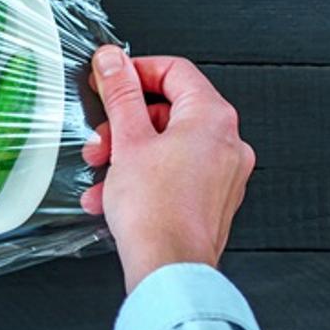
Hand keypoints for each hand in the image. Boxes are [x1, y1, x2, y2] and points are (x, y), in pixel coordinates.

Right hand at [80, 45, 254, 292]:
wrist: (169, 267)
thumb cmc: (156, 213)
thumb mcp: (126, 140)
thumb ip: (120, 94)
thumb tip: (113, 61)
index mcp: (213, 119)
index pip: (175, 71)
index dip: (135, 71)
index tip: (110, 79)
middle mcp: (228, 143)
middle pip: (169, 111)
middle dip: (125, 124)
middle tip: (100, 137)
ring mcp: (224, 174)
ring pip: (168, 145)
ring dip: (127, 154)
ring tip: (102, 172)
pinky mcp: (212, 199)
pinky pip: (174, 173)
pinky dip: (143, 177)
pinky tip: (113, 194)